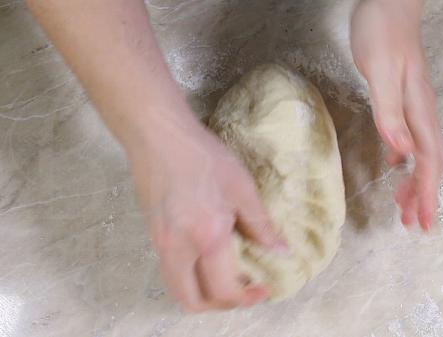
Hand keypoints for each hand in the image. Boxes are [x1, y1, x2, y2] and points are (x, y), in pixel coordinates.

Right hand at [128, 114, 287, 310]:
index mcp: (206, 238)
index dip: (247, 298)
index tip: (264, 289)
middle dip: (220, 306)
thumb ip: (262, 225)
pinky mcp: (152, 234)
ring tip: (226, 278)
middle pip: (193, 301)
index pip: (224, 291)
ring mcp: (159, 244)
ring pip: (177, 289)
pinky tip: (207, 257)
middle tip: (242, 291)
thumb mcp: (242, 187)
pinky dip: (190, 277)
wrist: (158, 136)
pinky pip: (170, 270)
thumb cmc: (204, 156)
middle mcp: (178, 249)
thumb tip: (282, 251)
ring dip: (202, 294)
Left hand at [351, 0, 442, 230]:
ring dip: (415, 182)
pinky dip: (406, 162)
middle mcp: (422, 113)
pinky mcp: (404, 101)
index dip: (426, 194)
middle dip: (423, 196)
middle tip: (412, 224)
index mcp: (418, 110)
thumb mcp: (380, 73)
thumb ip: (389, 113)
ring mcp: (415, 107)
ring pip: (422, 154)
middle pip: (430, 164)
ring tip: (404, 206)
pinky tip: (396, 167)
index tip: (422, 222)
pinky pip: (411, 141)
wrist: (389, 4)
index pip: (428, 161)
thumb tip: (401, 154)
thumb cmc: (383, 34)